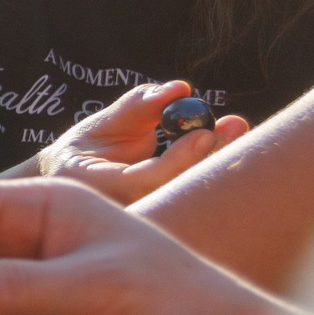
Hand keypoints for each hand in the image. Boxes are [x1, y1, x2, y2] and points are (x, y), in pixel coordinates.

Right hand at [36, 80, 248, 205]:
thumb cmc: (87, 150)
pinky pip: (193, 201)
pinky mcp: (166, 225)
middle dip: (209, 160)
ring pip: (188, 200)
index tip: (206, 133)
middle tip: (235, 125)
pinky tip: (226, 145)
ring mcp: (145, 223)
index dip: (178, 159)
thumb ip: (139, 106)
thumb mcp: (103, 123)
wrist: (77, 185)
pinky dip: (211, 172)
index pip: (142, 181)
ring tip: (234, 128)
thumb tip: (180, 89)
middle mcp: (120, 212)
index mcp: (95, 186)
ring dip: (217, 163)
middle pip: (174, 194)